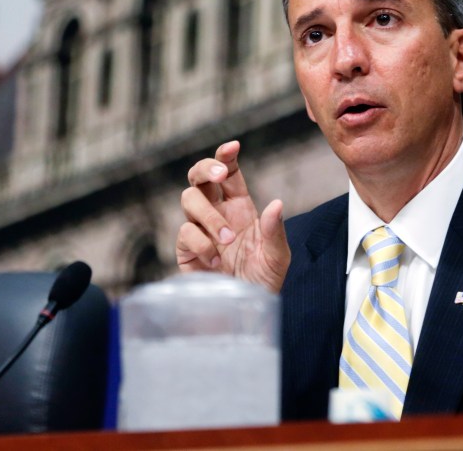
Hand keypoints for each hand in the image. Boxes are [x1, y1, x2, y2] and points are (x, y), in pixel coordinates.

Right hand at [176, 141, 290, 292]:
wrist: (244, 314)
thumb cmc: (263, 282)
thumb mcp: (277, 257)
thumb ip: (275, 231)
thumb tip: (277, 203)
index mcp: (240, 207)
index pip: (229, 173)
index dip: (226, 156)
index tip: (232, 147)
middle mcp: (217, 213)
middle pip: (199, 176)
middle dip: (206, 168)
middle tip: (220, 175)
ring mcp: (199, 230)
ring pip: (189, 199)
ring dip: (210, 215)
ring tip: (228, 239)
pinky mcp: (185, 250)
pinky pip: (184, 233)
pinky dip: (201, 243)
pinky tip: (216, 261)